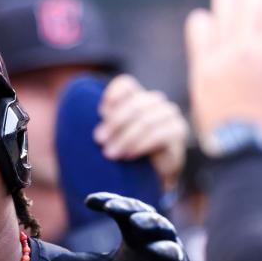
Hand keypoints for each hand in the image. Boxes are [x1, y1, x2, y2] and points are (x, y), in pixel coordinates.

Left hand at [50, 192, 205, 260]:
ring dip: (149, 223)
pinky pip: (174, 254)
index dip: (106, 201)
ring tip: (135, 222)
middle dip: (126, 207)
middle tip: (110, 206)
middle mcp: (150, 234)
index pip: (120, 210)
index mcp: (132, 232)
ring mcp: (166, 247)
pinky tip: (156, 249)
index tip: (89, 201)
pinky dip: (166, 250)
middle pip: (140, 212)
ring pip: (161, 228)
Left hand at [93, 74, 188, 190]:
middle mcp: (155, 102)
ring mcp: (169, 114)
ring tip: (111, 153)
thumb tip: (84, 133)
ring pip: (146, 120)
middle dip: (115, 123)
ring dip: (126, 137)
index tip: (100, 113)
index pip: (126, 84)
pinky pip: (160, 134)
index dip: (112, 95)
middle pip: (135, 104)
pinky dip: (141, 144)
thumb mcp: (113, 139)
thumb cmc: (128, 154)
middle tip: (100, 140)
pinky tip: (129, 154)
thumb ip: (104, 129)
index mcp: (137, 98)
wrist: (153, 176)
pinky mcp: (178, 131)